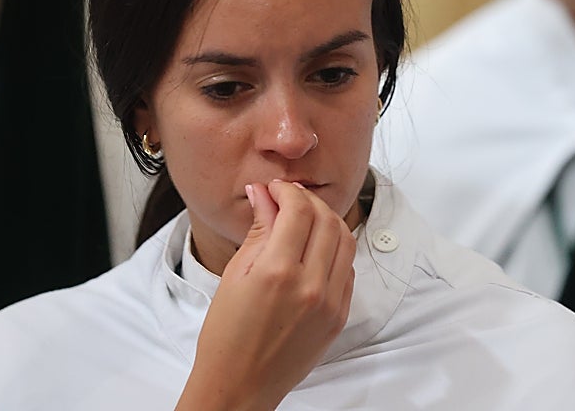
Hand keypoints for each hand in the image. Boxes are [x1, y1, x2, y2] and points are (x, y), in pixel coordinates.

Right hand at [176, 180, 356, 410]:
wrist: (239, 385)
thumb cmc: (226, 335)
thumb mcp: (234, 275)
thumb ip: (258, 230)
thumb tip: (264, 194)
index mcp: (278, 273)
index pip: (298, 211)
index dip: (287, 191)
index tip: (275, 189)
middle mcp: (310, 286)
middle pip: (327, 220)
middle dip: (308, 201)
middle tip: (289, 199)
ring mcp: (330, 304)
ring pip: (345, 241)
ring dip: (327, 221)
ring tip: (304, 220)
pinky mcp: (339, 317)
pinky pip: (348, 269)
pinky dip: (334, 250)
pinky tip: (314, 249)